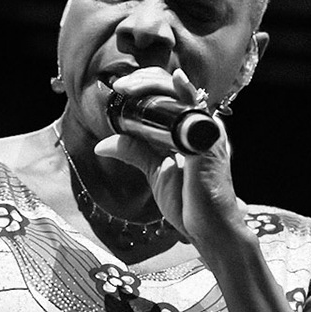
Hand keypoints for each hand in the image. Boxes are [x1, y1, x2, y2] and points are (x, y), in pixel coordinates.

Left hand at [95, 67, 245, 249]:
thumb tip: (101, 146)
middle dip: (143, 81)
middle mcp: (199, 124)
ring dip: (152, 85)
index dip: (144, 85)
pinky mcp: (209, 144)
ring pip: (181, 93)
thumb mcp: (156, 171)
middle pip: (172, 88)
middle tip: (120, 87)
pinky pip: (199, 112)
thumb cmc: (189, 202)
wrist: (209, 230)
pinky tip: (177, 81)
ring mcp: (206, 132)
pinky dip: (187, 94)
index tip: (119, 89)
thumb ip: (134, 152)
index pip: (168, 93)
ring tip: (127, 88)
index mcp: (188, 127)